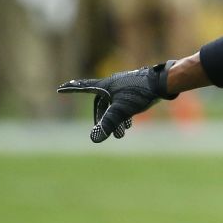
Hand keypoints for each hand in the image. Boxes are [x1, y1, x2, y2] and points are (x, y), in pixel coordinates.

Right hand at [57, 61, 176, 142]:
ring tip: (120, 135)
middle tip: (102, 131)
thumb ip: (108, 124)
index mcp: (106, 86)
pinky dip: (123, 115)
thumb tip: (94, 139)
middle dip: (101, 118)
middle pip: (101, 103)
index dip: (72, 89)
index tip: (60, 89)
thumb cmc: (140, 94)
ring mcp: (125, 86)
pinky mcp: (136, 89)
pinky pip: (124, 102)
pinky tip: (129, 124)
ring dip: (114, 120)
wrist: (162, 83)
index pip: (84, 87)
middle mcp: (113, 84)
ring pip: (114, 104)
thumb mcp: (121, 111)